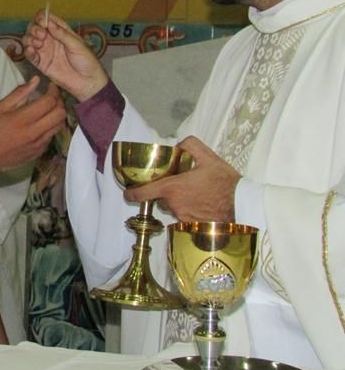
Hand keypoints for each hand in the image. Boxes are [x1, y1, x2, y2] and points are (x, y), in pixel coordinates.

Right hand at [0, 76, 65, 172]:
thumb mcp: (1, 107)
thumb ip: (20, 92)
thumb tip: (36, 80)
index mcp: (23, 119)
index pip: (49, 101)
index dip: (53, 91)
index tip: (51, 87)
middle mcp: (34, 132)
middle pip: (60, 113)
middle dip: (59, 102)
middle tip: (52, 97)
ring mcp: (39, 143)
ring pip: (60, 125)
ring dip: (57, 114)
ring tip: (49, 108)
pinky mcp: (40, 151)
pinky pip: (53, 135)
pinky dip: (51, 126)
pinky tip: (41, 122)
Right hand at [22, 10, 107, 100]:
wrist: (87, 82)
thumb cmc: (87, 61)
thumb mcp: (77, 44)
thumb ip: (62, 33)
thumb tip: (49, 23)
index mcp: (60, 31)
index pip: (46, 18)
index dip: (41, 18)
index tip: (44, 23)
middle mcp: (50, 39)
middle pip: (34, 27)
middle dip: (34, 29)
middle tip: (42, 35)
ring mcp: (45, 51)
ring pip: (28, 39)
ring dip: (29, 39)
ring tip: (38, 44)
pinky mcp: (41, 63)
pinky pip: (29, 55)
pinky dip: (27, 51)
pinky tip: (32, 51)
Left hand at [123, 136, 238, 221]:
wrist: (242, 205)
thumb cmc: (225, 182)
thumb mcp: (209, 157)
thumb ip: (190, 146)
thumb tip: (179, 144)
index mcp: (172, 188)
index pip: (143, 193)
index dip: (132, 193)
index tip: (127, 193)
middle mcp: (173, 204)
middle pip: (160, 198)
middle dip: (164, 191)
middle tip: (178, 182)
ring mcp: (182, 216)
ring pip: (171, 207)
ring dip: (176, 200)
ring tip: (193, 191)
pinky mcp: (191, 225)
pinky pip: (182, 215)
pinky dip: (187, 208)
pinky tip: (200, 202)